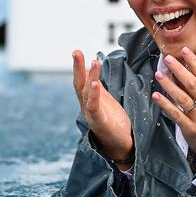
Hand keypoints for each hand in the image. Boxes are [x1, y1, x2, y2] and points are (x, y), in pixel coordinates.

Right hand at [72, 50, 133, 167]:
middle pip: (79, 84)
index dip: (79, 66)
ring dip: (90, 77)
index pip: (82, 80)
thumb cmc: (113, 122)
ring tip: (93, 62)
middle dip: (77, 68)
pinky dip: (94, 95)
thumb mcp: (106, 100)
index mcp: (89, 99)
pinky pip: (94, 107)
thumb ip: (98, 87)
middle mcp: (86, 105)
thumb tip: (93, 69)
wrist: (120, 145)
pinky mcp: (99, 122)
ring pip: (86, 93)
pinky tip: (95, 84)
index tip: (77, 52)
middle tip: (76, 51)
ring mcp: (91, 114)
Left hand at [151, 47, 195, 164]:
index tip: (185, 51)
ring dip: (169, 85)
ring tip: (159, 74)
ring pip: (182, 98)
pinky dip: (166, 105)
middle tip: (167, 59)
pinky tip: (157, 96)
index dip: (194, 63)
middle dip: (179, 70)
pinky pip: (176, 114)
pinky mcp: (190, 128)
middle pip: (192, 85)